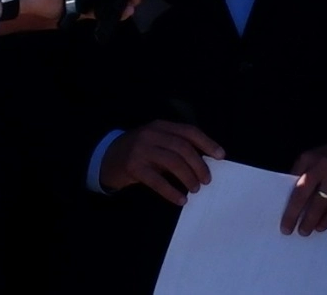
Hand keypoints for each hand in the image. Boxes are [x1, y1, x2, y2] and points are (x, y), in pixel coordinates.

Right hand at [99, 120, 224, 205]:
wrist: (105, 158)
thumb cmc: (137, 152)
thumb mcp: (155, 142)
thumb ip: (175, 146)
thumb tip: (204, 161)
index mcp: (161, 126)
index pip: (189, 131)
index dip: (207, 143)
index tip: (221, 156)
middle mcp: (151, 134)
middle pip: (183, 147)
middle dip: (199, 165)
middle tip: (207, 180)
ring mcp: (141, 150)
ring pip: (173, 162)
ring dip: (188, 177)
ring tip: (195, 189)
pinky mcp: (133, 167)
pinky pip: (157, 181)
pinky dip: (172, 192)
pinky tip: (180, 200)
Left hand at [280, 141, 326, 234]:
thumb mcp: (315, 159)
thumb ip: (304, 174)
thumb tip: (291, 201)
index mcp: (308, 158)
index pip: (292, 182)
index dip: (284, 199)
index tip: (277, 214)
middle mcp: (321, 164)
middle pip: (302, 193)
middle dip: (293, 213)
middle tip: (286, 229)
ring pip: (320, 202)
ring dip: (310, 220)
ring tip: (304, 231)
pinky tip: (321, 226)